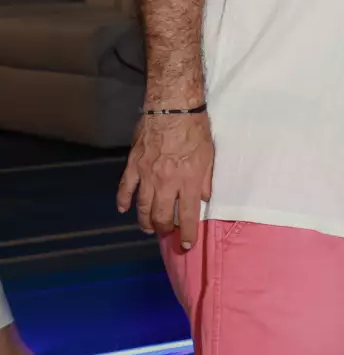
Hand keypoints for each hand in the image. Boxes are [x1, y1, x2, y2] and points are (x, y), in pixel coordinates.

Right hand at [116, 112, 213, 249]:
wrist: (172, 108)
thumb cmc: (195, 129)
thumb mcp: (209, 155)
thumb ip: (206, 180)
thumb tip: (204, 199)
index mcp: (188, 181)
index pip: (186, 215)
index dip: (186, 233)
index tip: (186, 245)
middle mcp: (166, 182)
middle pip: (161, 215)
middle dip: (163, 230)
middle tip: (166, 235)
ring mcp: (146, 175)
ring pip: (142, 207)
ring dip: (144, 221)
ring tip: (148, 228)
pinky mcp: (133, 165)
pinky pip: (125, 189)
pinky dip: (123, 201)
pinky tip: (124, 210)